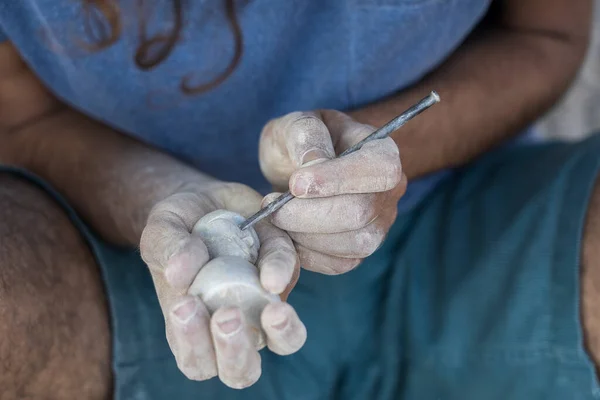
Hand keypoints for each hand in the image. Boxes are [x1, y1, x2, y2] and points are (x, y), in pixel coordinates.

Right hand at [139, 181, 305, 387]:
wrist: (205, 200)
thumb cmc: (178, 226)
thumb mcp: (162, 229)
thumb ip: (166, 248)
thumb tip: (180, 274)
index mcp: (194, 329)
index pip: (197, 362)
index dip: (194, 345)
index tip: (185, 304)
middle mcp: (233, 327)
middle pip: (241, 371)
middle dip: (235, 351)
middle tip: (225, 316)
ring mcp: (264, 307)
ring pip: (283, 343)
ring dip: (280, 333)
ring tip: (272, 311)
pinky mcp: (285, 277)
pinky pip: (293, 283)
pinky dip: (286, 276)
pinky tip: (274, 273)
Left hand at [259, 110, 406, 273]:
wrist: (296, 170)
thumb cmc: (301, 142)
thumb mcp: (296, 124)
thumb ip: (305, 135)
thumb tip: (313, 165)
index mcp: (383, 152)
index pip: (380, 170)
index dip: (339, 180)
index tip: (295, 183)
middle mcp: (389, 192)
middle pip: (361, 212)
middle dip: (309, 213)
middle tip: (271, 204)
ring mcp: (378, 225)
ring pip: (353, 244)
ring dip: (305, 234)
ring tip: (275, 216)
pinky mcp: (359, 252)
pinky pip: (339, 263)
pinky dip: (306, 253)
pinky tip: (286, 233)